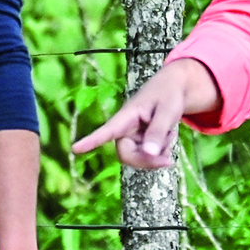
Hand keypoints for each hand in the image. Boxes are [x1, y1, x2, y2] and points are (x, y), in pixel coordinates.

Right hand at [70, 58, 219, 170]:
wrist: (174, 88)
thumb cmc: (169, 94)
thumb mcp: (168, 110)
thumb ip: (158, 131)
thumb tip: (149, 153)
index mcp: (126, 115)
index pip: (107, 130)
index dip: (91, 141)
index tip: (75, 148)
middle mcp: (125, 129)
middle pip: (126, 155)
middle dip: (146, 161)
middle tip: (169, 161)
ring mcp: (132, 137)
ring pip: (140, 158)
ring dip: (158, 154)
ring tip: (170, 134)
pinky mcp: (140, 143)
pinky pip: (148, 157)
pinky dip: (161, 153)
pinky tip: (168, 138)